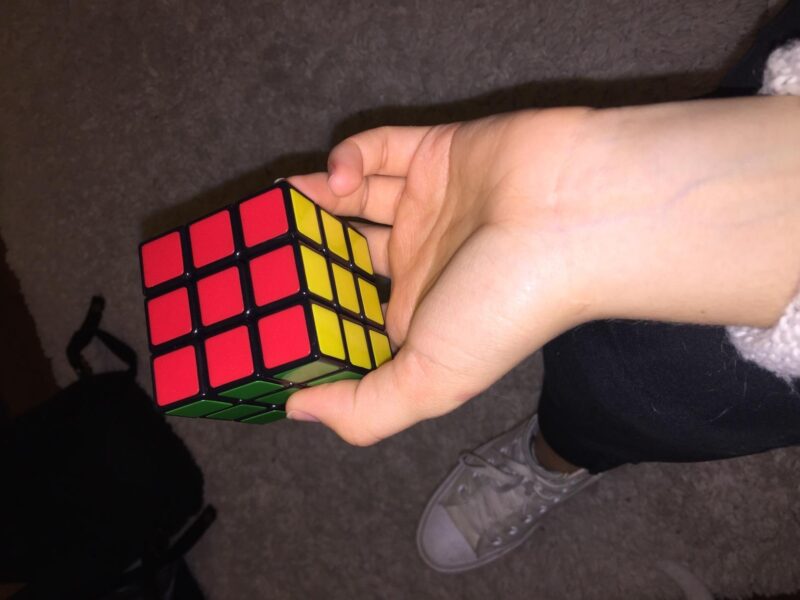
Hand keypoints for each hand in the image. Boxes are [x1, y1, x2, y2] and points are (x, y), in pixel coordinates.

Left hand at [287, 97, 799, 444]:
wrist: (573, 217)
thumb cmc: (502, 306)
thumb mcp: (430, 382)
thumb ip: (364, 408)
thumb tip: (296, 410)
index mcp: (416, 318)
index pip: (345, 318)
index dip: (303, 317)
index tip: (257, 313)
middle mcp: (419, 263)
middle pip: (341, 255)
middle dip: (299, 253)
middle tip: (253, 248)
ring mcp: (427, 205)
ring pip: (352, 200)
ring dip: (312, 202)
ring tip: (275, 206)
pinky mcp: (436, 151)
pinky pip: (379, 149)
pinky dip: (348, 159)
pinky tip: (338, 177)